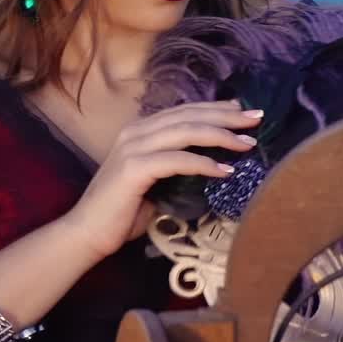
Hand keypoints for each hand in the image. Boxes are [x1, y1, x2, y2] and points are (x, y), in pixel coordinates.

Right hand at [62, 101, 262, 263]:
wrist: (87, 233)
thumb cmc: (121, 213)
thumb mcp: (154, 183)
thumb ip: (175, 167)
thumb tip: (211, 164)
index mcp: (139, 131)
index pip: (183, 112)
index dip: (215, 109)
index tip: (242, 111)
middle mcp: (135, 132)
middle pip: (188, 116)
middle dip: (225, 115)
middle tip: (255, 118)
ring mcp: (132, 148)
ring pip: (184, 132)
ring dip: (220, 135)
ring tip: (247, 142)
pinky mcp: (133, 168)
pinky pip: (176, 160)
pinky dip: (203, 163)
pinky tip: (224, 169)